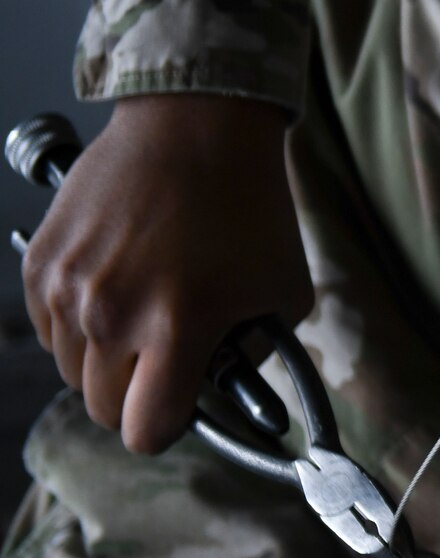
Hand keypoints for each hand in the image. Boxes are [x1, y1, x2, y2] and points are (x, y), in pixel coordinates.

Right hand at [20, 95, 311, 453]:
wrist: (195, 129)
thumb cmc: (249, 208)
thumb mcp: (282, 290)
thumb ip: (256, 351)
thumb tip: (225, 385)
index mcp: (177, 325)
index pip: (145, 429)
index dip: (166, 428)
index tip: (178, 410)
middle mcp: (112, 313)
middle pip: (102, 406)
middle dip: (136, 397)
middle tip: (164, 366)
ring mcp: (67, 288)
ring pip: (71, 370)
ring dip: (104, 361)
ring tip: (144, 317)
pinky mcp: (39, 262)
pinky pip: (48, 328)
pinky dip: (76, 325)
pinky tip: (115, 290)